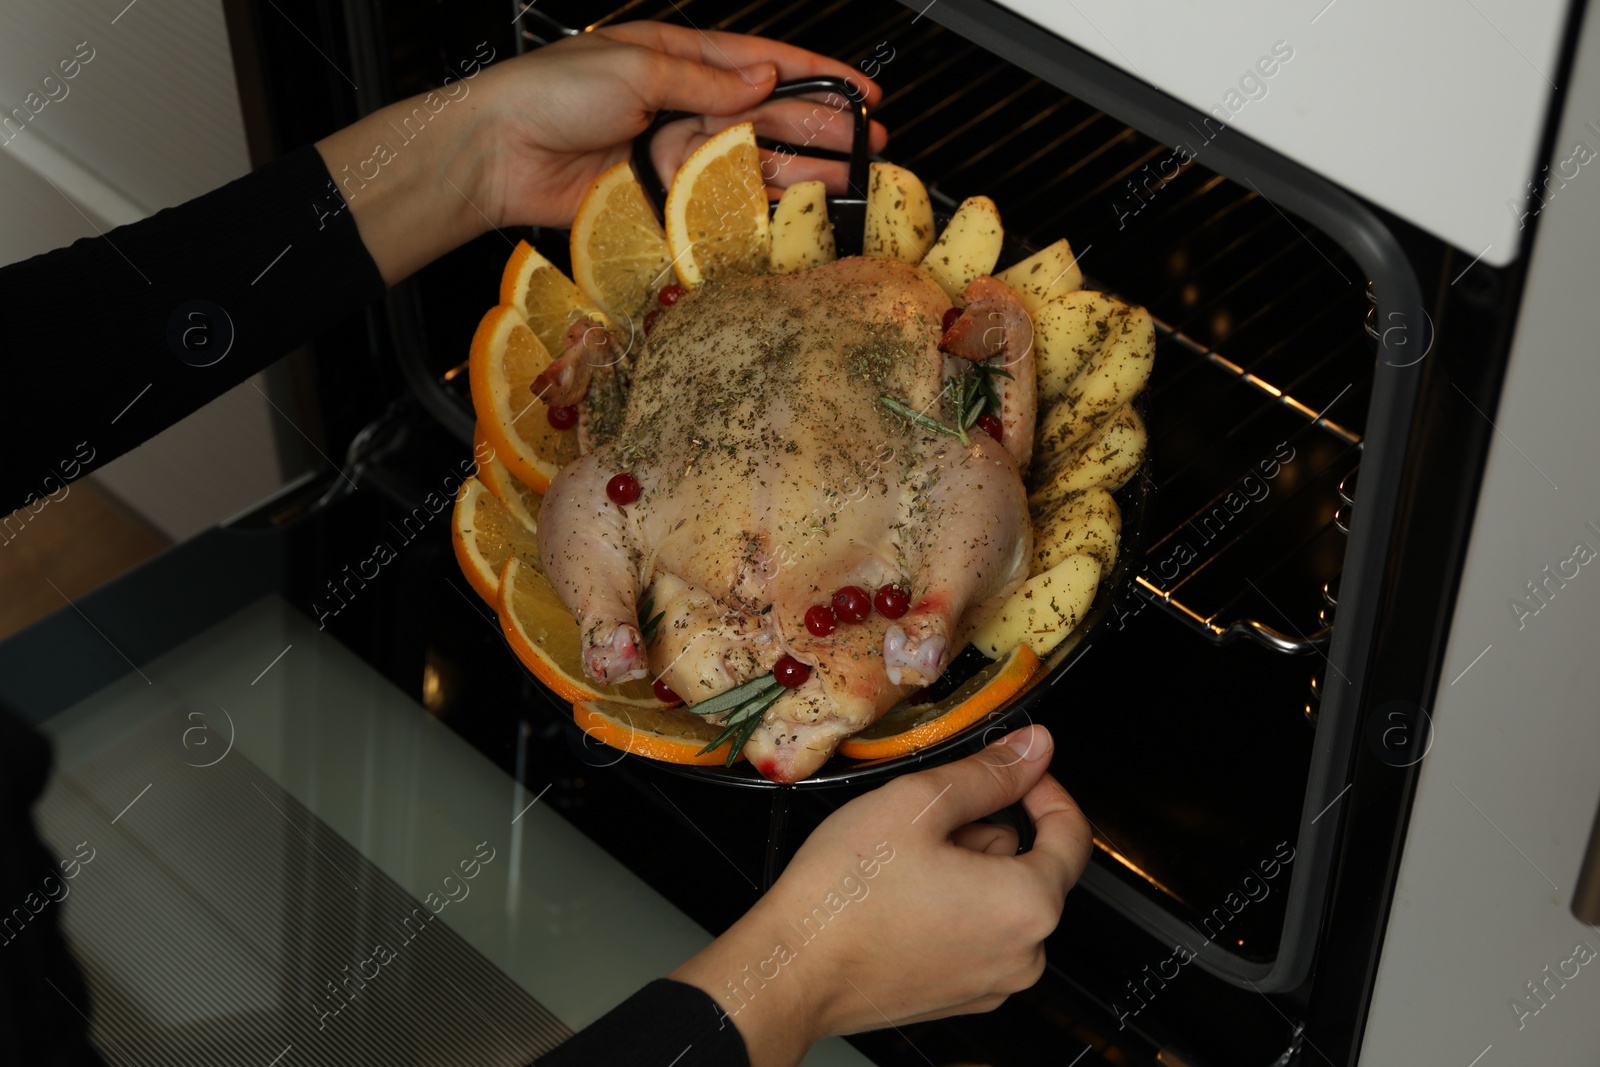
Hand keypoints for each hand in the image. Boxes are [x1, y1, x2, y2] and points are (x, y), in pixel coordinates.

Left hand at [477, 22, 888, 227]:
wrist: (500, 153)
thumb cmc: (552, 93)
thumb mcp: (637, 68)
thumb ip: (706, 80)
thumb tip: (765, 79)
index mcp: (680, 57)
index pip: (763, 61)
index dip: (816, 74)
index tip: (862, 90)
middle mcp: (685, 103)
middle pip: (769, 115)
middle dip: (822, 127)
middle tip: (871, 144)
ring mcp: (677, 152)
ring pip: (754, 159)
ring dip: (803, 168)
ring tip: (850, 178)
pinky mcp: (664, 196)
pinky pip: (721, 201)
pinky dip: (758, 204)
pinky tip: (794, 207)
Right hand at [668, 725, 1093, 1066]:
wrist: (792, 969)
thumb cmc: (845, 896)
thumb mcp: (918, 804)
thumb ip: (988, 773)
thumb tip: (1033, 749)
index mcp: (1027, 905)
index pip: (1072, 834)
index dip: (1044, 787)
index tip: (1018, 769)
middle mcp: (1022, 955)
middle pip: (1026, 865)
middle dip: (982, 832)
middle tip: (923, 823)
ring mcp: (991, 983)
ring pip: (996, 898)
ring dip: (962, 869)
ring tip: (901, 865)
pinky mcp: (958, 996)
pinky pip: (973, 933)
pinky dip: (947, 907)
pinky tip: (898, 898)